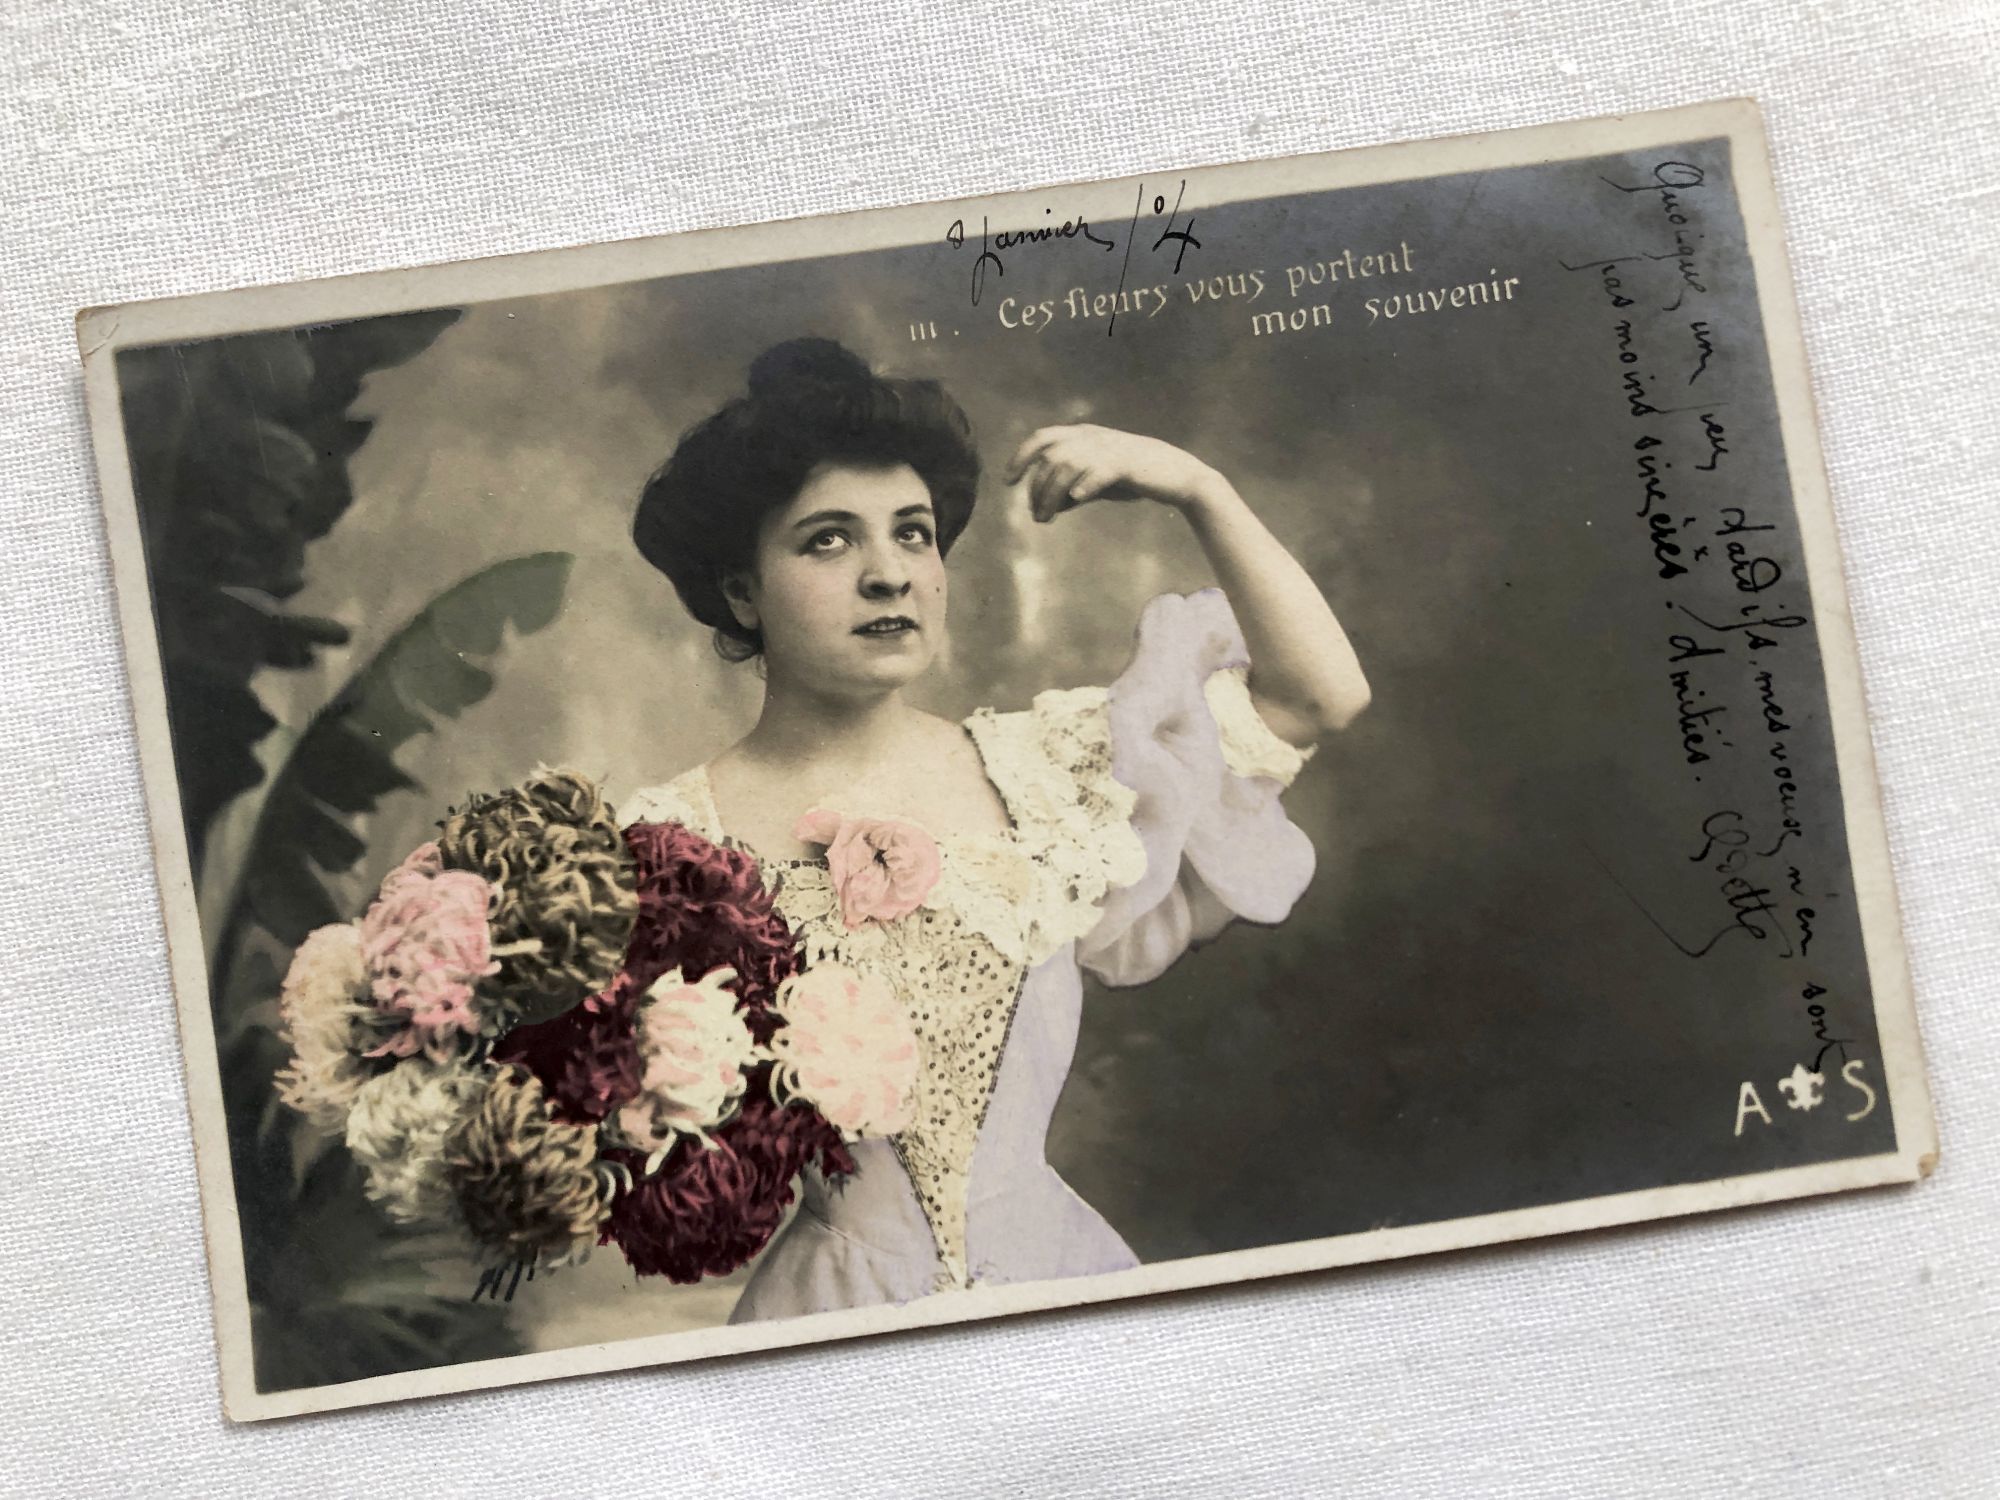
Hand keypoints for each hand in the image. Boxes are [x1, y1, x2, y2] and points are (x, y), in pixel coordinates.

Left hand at [1003, 424, 1227, 522]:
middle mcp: (1092, 437)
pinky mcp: (1126, 464)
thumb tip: (1049, 506)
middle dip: (1037, 489)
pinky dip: (1084, 484)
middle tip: (1037, 516)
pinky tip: (1076, 499)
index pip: (1042, 438)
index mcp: (1083, 434)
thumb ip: (1072, 488)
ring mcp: (1109, 449)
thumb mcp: (1096, 482)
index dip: (1021, 456)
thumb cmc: (1134, 478)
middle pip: (1050, 459)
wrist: (1175, 474)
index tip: (1009, 480)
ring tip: (1047, 519)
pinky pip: (1098, 472)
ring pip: (1067, 468)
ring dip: (1052, 495)